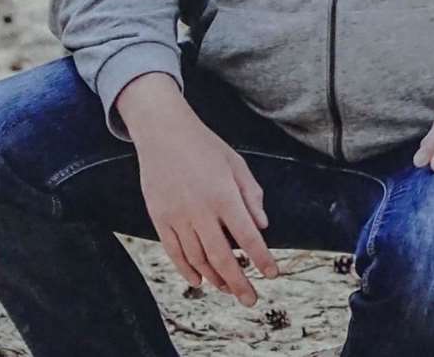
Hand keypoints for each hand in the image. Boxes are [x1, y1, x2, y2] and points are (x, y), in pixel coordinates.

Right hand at [117, 75, 278, 305]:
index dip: (262, 258)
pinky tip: (200, 281)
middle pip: (222, 257)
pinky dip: (188, 271)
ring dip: (215, 278)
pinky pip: (174, 253)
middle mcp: (200, 210)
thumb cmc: (205, 146)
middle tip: (251, 299)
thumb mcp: (236, 163)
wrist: (164, 133)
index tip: (273, 274)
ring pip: (198, 259)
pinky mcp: (159, 219)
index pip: (247, 235)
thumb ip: (251, 194)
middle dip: (239, 282)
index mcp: (224, 194)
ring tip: (229, 288)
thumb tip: (262, 226)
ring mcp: (177, 216)